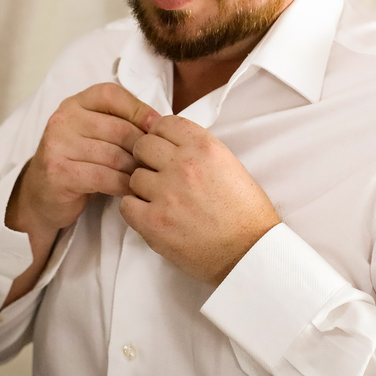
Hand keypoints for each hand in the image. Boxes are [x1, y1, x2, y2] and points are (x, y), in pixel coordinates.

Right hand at [8, 82, 159, 238]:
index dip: (139, 110)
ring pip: (114, 156)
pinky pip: (104, 177)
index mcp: (75, 103)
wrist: (42, 194)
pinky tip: (131, 190)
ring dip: (136, 170)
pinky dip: (123, 185)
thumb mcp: (94, 134)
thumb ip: (120, 122)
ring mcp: (58, 145)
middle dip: (143, 148)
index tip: (158, 128)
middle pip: (119, 129)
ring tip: (147, 178)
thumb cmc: (79, 161)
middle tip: (158, 162)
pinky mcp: (59, 172)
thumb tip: (163, 124)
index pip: (112, 95)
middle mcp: (64, 120)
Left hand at [120, 116, 279, 285]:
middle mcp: (184, 165)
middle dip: (147, 158)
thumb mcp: (230, 165)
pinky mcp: (153, 222)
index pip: (165, 123)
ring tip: (161, 200)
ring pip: (133, 177)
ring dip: (143, 187)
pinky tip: (153, 215)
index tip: (163, 148)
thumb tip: (169, 144)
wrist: (249, 253)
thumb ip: (198, 151)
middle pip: (142, 146)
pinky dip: (136, 210)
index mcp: (205, 147)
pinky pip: (126, 205)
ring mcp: (166, 194)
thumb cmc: (245, 213)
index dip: (160, 136)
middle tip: (157, 174)